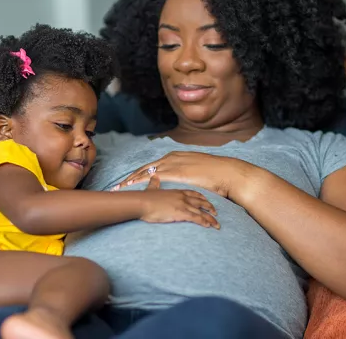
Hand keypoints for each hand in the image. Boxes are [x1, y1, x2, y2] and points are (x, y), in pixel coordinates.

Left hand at [115, 151, 250, 199]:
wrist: (227, 173)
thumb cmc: (216, 175)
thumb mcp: (198, 171)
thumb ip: (188, 173)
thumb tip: (185, 179)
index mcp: (176, 156)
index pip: (153, 165)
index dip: (140, 173)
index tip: (130, 180)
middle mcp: (172, 158)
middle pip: (145, 167)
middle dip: (131, 176)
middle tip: (119, 185)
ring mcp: (173, 164)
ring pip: (145, 172)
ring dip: (131, 180)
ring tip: (120, 188)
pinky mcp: (175, 173)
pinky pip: (152, 177)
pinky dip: (139, 182)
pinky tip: (131, 187)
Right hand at [138, 175, 219, 228]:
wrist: (141, 202)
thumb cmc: (145, 198)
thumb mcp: (151, 188)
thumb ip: (154, 183)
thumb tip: (154, 178)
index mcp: (177, 191)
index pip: (194, 193)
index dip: (202, 198)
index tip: (207, 202)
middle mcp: (182, 197)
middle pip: (201, 202)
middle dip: (210, 207)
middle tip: (216, 213)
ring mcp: (182, 204)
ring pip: (201, 211)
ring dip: (210, 218)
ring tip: (216, 225)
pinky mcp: (181, 213)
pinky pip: (196, 218)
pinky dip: (204, 222)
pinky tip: (208, 226)